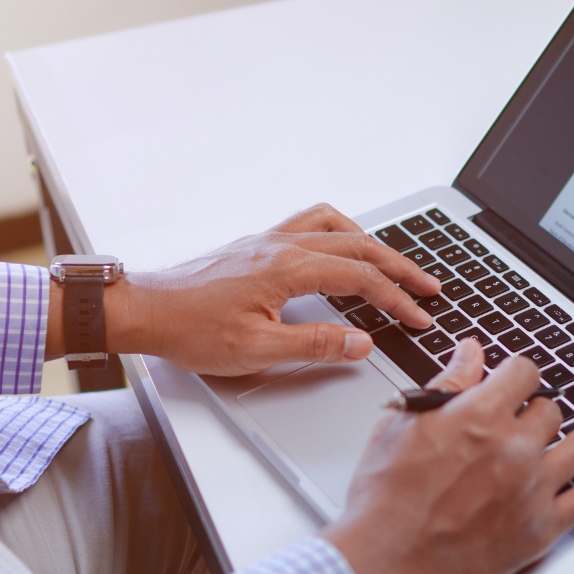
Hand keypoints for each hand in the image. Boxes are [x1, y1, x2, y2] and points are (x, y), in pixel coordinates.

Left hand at [48, 203, 441, 375]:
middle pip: (359, 245)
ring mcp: (269, 239)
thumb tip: (361, 343)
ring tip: (394, 264)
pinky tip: (343, 248)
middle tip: (430, 287)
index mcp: (286, 268)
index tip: (420, 316)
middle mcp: (281, 245)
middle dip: (400, 267)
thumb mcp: (256, 351)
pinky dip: (341, 231)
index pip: (360, 278)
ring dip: (373, 243)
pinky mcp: (257, 244)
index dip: (397, 299)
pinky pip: (311, 222)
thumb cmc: (190, 330)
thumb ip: (314, 345)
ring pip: (337, 225)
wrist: (144, 309)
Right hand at [325, 340, 573, 573]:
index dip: (518, 374)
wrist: (386, 560)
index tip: (517, 382)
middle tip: (529, 421)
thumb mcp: (404, 423)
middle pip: (550, 410)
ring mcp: (532, 488)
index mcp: (480, 414)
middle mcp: (514, 446)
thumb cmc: (385, 496)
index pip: (523, 372)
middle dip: (537, 410)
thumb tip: (469, 353)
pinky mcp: (541, 529)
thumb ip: (446, 384)